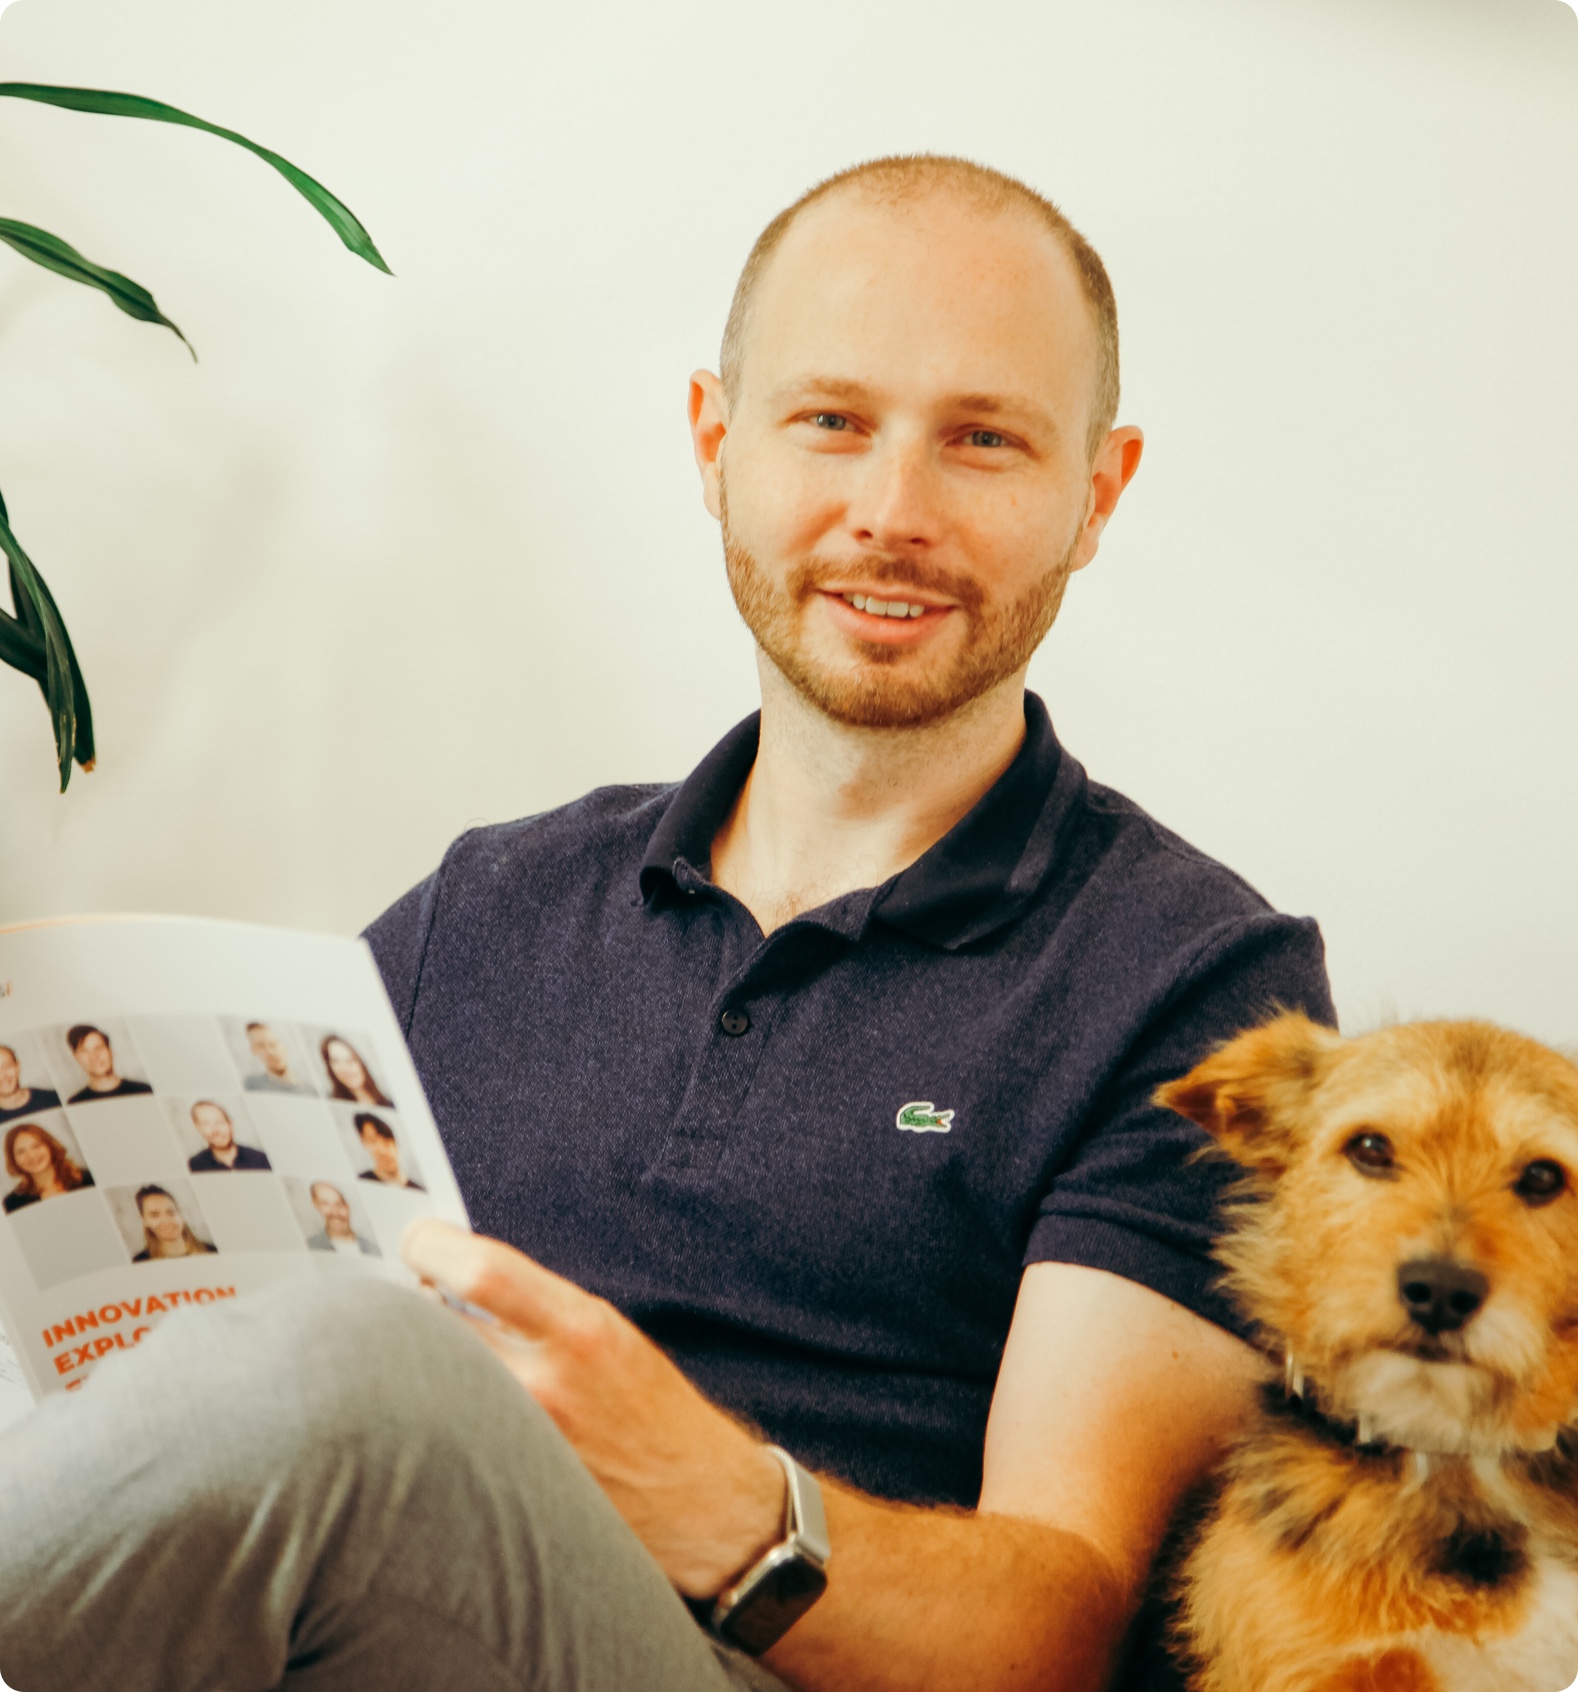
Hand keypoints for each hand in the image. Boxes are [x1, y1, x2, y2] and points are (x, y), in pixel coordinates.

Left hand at [401, 1217, 786, 1596]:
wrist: (695, 1500)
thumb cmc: (651, 1406)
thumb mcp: (607, 1330)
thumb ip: (535, 1303)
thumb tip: (454, 1273)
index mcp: (580, 1329)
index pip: (480, 1270)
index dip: (431, 1246)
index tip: (418, 1239)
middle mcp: (545, 1386)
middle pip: (432, 1327)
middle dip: (406, 1306)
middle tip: (401, 1297)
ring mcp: (517, 1443)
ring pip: (425, 1384)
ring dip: (412, 1362)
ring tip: (418, 1354)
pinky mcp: (499, 1488)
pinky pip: (438, 1436)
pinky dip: (425, 1415)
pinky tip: (429, 1411)